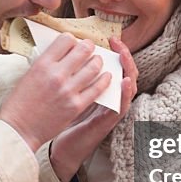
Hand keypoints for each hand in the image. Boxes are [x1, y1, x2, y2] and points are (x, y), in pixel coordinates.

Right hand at [0, 35, 111, 152]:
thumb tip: (62, 52)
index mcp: (42, 64)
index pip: (65, 39)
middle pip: (83, 50)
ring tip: (97, 61)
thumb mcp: (29, 75)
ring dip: (98, 61)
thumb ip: (46, 63)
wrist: (19, 129)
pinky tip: (106, 76)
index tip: (73, 44)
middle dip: (89, 46)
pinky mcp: (76, 105)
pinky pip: (97, 88)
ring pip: (94, 67)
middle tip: (90, 48)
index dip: (71, 40)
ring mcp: (68, 91)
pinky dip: (104, 80)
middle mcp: (56, 75)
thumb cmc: (20, 102)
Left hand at [48, 37, 137, 181]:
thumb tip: (62, 48)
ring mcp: (109, 109)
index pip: (112, 66)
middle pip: (124, 73)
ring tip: (124, 56)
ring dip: (128, 70)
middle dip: (124, 56)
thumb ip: (66, 72)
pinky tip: (125, 81)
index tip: (109, 37)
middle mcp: (107, 98)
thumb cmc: (53, 115)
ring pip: (127, 88)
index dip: (114, 51)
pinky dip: (125, 93)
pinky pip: (121, 106)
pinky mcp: (107, 121)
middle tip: (118, 43)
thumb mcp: (61, 89)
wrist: (52, 144)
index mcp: (96, 88)